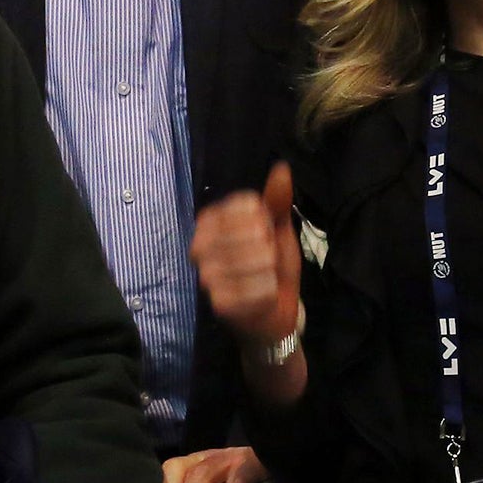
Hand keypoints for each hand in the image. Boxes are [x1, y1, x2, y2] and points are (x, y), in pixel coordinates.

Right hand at [190, 162, 298, 346]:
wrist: (271, 313)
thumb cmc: (270, 265)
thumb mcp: (276, 230)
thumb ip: (276, 201)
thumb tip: (282, 168)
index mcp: (210, 222)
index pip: (246, 206)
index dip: (264, 219)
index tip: (263, 232)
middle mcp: (201, 246)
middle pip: (252, 231)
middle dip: (269, 247)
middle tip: (266, 260)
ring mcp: (207, 276)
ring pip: (257, 259)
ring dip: (272, 270)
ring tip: (266, 276)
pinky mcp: (219, 303)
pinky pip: (259, 288)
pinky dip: (270, 291)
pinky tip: (265, 294)